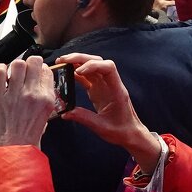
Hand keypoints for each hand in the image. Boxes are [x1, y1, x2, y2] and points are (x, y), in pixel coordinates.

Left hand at [0, 56, 57, 147]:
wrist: (8, 154)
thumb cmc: (25, 143)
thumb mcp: (43, 123)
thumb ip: (42, 106)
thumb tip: (37, 93)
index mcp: (47, 100)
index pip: (47, 71)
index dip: (40, 70)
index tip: (35, 74)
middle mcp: (33, 94)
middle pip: (34, 62)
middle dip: (28, 64)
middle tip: (22, 72)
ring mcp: (15, 94)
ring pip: (17, 63)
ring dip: (13, 67)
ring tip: (10, 75)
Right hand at [57, 53, 160, 173]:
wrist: (130, 133)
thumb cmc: (121, 130)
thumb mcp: (102, 127)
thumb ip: (84, 118)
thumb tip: (65, 113)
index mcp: (116, 90)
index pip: (109, 68)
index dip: (93, 65)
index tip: (79, 71)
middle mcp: (111, 84)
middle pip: (97, 61)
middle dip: (80, 58)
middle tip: (63, 60)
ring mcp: (105, 85)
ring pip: (91, 67)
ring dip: (76, 63)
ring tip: (61, 63)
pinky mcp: (99, 90)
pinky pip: (87, 77)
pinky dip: (76, 74)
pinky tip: (66, 74)